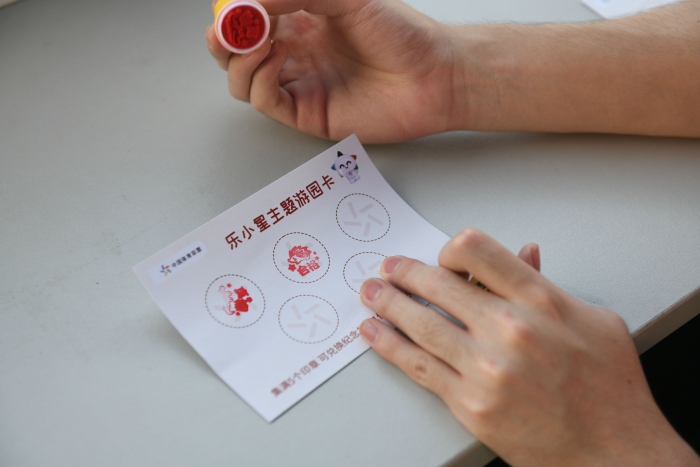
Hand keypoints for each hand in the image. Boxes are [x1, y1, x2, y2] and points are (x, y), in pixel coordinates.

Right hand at [206, 0, 465, 142]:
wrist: (434, 75)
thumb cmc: (402, 33)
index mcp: (301, 21)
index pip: (248, 19)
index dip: (232, 13)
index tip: (231, 6)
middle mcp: (295, 54)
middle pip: (236, 53)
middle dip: (223, 40)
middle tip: (228, 28)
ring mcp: (299, 85)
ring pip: (242, 80)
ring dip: (240, 59)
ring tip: (261, 40)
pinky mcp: (307, 114)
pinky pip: (265, 101)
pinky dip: (260, 79)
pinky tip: (278, 56)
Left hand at [359, 229, 698, 465]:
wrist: (614, 452)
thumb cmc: (609, 389)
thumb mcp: (593, 320)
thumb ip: (549, 286)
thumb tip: (524, 254)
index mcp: (541, 301)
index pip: (479, 252)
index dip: (452, 250)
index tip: (443, 258)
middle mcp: (510, 329)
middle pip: (439, 285)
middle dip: (405, 272)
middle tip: (388, 268)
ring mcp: (486, 367)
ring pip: (421, 324)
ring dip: (388, 303)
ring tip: (370, 292)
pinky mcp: (470, 402)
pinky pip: (419, 366)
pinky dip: (390, 345)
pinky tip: (374, 331)